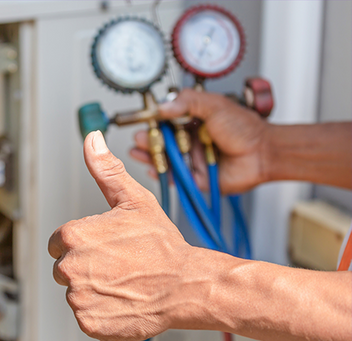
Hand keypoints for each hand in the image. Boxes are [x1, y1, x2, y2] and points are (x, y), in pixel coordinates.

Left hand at [48, 131, 221, 340]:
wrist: (186, 285)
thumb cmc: (162, 245)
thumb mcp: (133, 200)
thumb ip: (105, 170)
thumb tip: (92, 140)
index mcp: (73, 237)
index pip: (58, 243)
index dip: (82, 244)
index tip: (104, 247)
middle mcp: (70, 268)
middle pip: (64, 269)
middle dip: (85, 267)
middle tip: (117, 265)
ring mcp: (79, 298)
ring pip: (76, 293)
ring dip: (94, 290)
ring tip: (123, 282)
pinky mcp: (90, 323)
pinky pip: (87, 317)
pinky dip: (101, 313)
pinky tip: (122, 300)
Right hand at [129, 88, 269, 193]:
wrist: (263, 153)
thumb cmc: (245, 128)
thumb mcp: (214, 105)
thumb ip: (188, 102)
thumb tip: (163, 106)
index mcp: (194, 121)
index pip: (167, 121)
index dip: (153, 121)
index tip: (142, 120)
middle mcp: (191, 140)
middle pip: (162, 141)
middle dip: (147, 140)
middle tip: (138, 137)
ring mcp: (192, 159)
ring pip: (165, 159)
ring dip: (149, 156)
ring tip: (138, 151)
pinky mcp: (195, 178)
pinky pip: (174, 177)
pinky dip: (161, 174)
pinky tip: (151, 168)